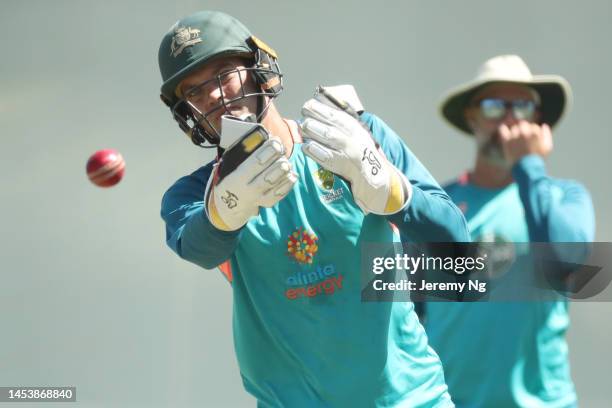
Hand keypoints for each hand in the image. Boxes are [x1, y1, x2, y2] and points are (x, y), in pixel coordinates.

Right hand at [205, 139, 296, 230]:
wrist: (228, 206)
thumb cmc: (231, 180)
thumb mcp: (229, 167)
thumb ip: (244, 154)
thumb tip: (264, 137)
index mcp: (237, 178)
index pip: (255, 163)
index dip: (267, 151)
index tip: (275, 141)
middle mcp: (249, 190)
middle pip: (267, 175)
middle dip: (278, 161)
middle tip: (283, 150)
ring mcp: (259, 198)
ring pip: (275, 185)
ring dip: (284, 171)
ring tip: (287, 162)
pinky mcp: (267, 203)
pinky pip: (280, 194)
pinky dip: (288, 184)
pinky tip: (292, 174)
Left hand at [300, 99, 409, 214]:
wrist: (373, 175)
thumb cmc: (360, 152)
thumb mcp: (356, 134)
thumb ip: (342, 121)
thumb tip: (320, 106)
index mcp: (355, 128)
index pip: (335, 115)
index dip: (320, 109)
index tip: (308, 105)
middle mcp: (352, 139)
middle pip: (330, 126)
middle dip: (314, 120)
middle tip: (303, 118)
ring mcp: (347, 153)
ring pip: (328, 138)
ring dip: (313, 132)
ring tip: (303, 128)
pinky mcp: (341, 166)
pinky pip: (325, 156)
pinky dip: (314, 150)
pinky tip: (306, 146)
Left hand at [499, 121, 552, 164]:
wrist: (526, 169)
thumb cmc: (538, 159)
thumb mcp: (547, 147)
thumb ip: (546, 135)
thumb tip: (543, 125)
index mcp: (535, 133)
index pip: (533, 126)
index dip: (533, 133)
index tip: (531, 140)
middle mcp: (524, 133)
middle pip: (523, 125)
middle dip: (524, 131)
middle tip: (523, 140)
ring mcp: (515, 136)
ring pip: (514, 128)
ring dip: (515, 133)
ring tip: (516, 142)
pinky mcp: (506, 141)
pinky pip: (503, 129)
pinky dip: (503, 129)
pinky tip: (503, 129)